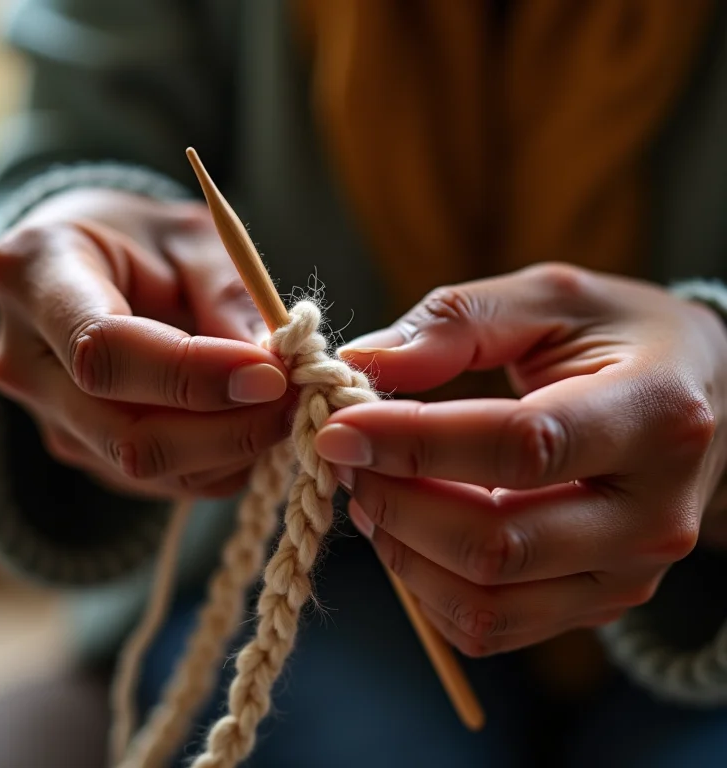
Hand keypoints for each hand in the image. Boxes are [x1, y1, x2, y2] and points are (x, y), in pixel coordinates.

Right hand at [0, 188, 293, 499]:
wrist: (96, 264)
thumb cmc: (145, 240)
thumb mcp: (192, 237)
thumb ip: (228, 296)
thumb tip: (272, 369)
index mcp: (36, 277)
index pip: (105, 350)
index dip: (196, 373)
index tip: (271, 372)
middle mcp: (27, 362)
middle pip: (126, 434)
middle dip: (228, 429)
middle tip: (296, 398)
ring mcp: (52, 418)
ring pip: (148, 470)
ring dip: (233, 450)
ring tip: (281, 405)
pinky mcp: (87, 450)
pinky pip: (162, 482)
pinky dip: (221, 464)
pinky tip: (250, 423)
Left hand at [315, 264, 726, 656]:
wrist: (701, 397)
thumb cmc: (623, 336)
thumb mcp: (549, 298)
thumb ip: (454, 323)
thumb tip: (359, 364)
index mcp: (654, 414)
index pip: (521, 446)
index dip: (414, 441)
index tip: (337, 428)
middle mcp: (653, 511)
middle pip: (497, 542)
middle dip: (396, 500)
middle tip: (347, 457)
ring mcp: (629, 572)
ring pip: (488, 600)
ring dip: (404, 549)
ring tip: (372, 489)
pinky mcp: (597, 602)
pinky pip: (493, 625)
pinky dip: (428, 586)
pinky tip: (410, 530)